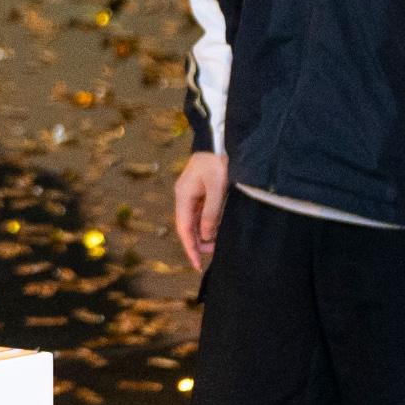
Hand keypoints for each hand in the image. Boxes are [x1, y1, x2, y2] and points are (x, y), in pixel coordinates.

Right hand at [173, 150, 227, 271]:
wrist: (220, 139)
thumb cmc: (217, 162)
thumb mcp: (217, 189)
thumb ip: (211, 213)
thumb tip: (206, 236)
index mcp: (183, 195)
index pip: (184, 228)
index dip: (190, 248)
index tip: (197, 264)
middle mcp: (185, 196)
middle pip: (188, 226)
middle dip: (199, 242)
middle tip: (214, 254)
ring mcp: (193, 193)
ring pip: (196, 221)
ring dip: (206, 234)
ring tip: (219, 244)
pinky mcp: (202, 191)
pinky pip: (203, 213)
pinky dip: (210, 224)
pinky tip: (218, 229)